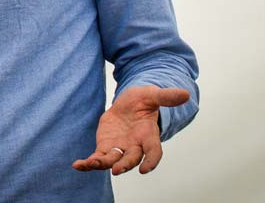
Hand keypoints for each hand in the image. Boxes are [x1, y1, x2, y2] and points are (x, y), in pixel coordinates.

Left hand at [72, 85, 189, 175]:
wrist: (128, 105)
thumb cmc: (143, 101)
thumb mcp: (152, 95)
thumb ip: (166, 97)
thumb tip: (186, 94)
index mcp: (148, 135)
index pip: (153, 152)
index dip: (151, 161)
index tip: (146, 169)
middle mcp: (135, 146)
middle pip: (131, 159)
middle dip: (124, 164)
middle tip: (116, 170)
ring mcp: (119, 148)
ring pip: (112, 161)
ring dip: (102, 164)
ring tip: (90, 164)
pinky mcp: (106, 147)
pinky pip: (97, 158)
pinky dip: (88, 163)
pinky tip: (77, 165)